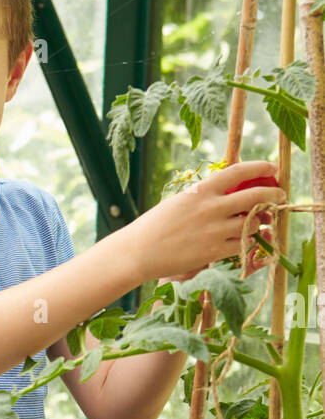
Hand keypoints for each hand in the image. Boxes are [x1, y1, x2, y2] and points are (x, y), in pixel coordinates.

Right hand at [128, 160, 284, 285]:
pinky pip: (242, 245)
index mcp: (202, 190)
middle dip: (274, 195)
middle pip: (255, 196)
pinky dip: (246, 242)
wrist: (139, 251)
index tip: (273, 167)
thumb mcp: (181, 201)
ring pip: (253, 224)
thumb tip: (231, 192)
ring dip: (259, 222)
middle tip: (280, 196)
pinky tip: (243, 240)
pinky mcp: (214, 252)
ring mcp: (214, 231)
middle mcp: (212, 208)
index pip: (239, 171)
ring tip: (257, 222)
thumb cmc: (156, 225)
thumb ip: (206, 196)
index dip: (261, 167)